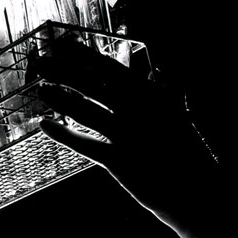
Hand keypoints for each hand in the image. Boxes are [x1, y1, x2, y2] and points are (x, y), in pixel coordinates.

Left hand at [34, 39, 218, 223]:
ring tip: (41, 88)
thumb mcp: (180, 116)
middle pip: (92, 85)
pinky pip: (85, 144)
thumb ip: (168, 91)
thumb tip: (159, 70)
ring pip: (85, 111)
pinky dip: (63, 134)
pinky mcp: (119, 161)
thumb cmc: (190, 153)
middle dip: (64, 71)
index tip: (65, 45)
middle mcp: (137, 111)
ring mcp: (127, 136)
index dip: (85, 56)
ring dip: (60, 98)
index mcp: (151, 96)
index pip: (111, 70)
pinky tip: (45, 125)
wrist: (197, 192)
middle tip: (42, 62)